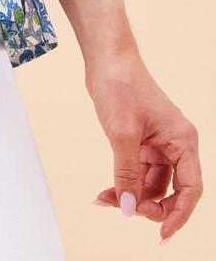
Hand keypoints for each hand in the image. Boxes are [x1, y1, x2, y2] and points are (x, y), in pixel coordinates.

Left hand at [86, 51, 202, 244]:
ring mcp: (158, 145)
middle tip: (125, 210)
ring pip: (151, 185)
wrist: (106, 59)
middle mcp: (175, 145)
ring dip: (130, 197)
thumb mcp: (122, 133)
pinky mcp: (141, 143)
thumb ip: (126, 173)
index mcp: (183, 141)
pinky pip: (137, 174)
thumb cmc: (121, 86)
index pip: (190, 189)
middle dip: (149, 206)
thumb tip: (127, 209)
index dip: (179, 215)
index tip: (162, 235)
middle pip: (171, 192)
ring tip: (104, 200)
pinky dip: (123, 184)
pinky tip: (104, 194)